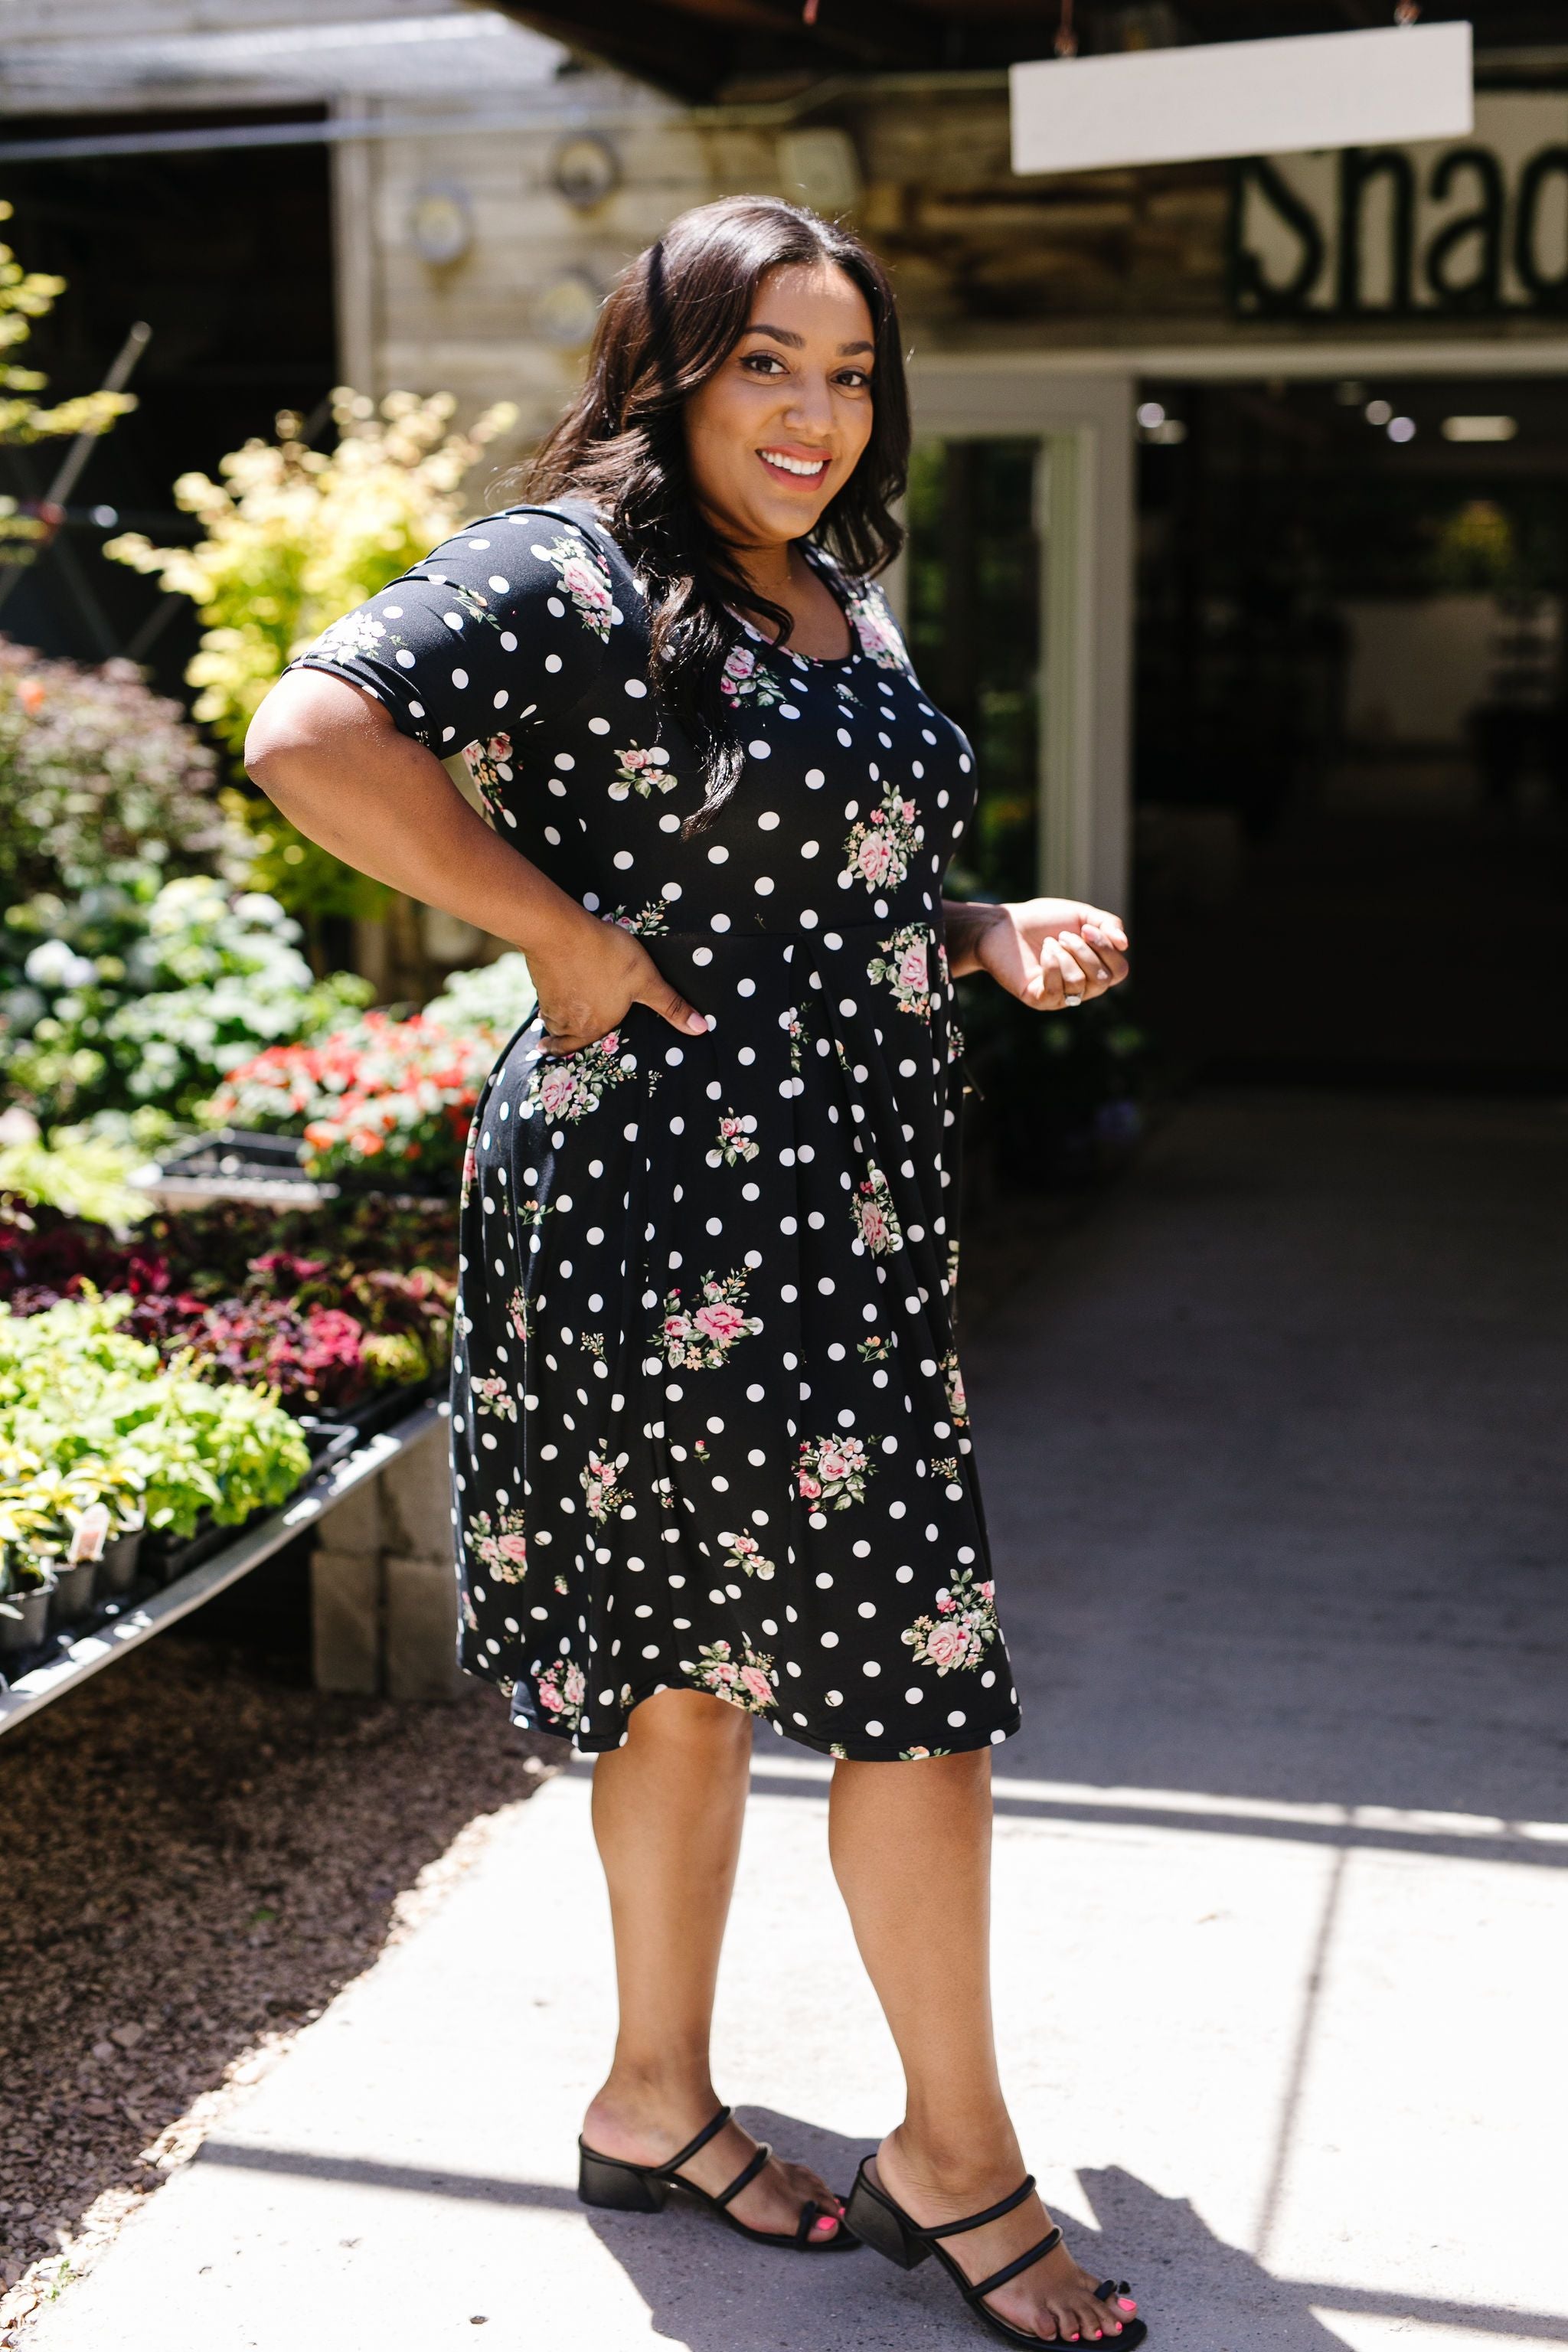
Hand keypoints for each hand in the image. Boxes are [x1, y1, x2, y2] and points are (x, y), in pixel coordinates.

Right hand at [531, 914, 707, 1054]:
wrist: (561, 932)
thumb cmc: (607, 956)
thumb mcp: (647, 980)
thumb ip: (671, 1005)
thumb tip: (700, 1029)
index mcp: (597, 1027)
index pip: (586, 1047)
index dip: (578, 1051)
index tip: (566, 1055)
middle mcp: (572, 1022)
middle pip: (564, 1040)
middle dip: (559, 1045)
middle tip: (549, 1049)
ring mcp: (552, 1002)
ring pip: (551, 1022)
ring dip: (550, 1026)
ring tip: (547, 1031)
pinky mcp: (540, 982)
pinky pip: (542, 1001)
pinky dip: (543, 1003)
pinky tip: (543, 997)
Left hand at [970, 897, 1128, 1010]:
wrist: (1005, 924)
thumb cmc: (1043, 921)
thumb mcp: (1081, 915)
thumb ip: (1108, 925)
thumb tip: (1125, 945)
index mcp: (1095, 969)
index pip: (1119, 971)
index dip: (1108, 949)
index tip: (1087, 928)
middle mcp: (1082, 988)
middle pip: (1103, 980)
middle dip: (1084, 951)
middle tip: (1063, 935)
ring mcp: (1061, 997)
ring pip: (1079, 983)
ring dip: (1064, 955)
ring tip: (1048, 943)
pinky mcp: (1039, 1000)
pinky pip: (1057, 990)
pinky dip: (1051, 964)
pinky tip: (1043, 952)